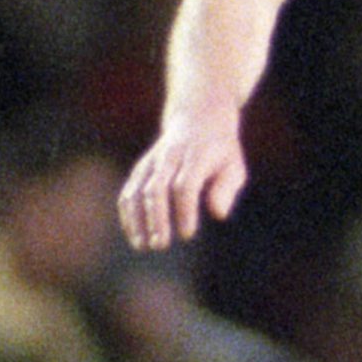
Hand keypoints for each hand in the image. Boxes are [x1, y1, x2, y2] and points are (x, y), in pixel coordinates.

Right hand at [117, 115, 247, 249]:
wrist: (197, 116)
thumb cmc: (220, 149)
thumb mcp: (234, 165)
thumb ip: (227, 188)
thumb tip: (217, 214)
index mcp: (195, 156)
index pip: (185, 186)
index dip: (184, 211)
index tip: (187, 234)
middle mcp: (169, 157)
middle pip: (156, 189)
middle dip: (156, 219)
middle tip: (160, 245)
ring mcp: (151, 162)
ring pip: (137, 190)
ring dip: (136, 219)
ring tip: (142, 246)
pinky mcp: (141, 168)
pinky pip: (129, 191)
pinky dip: (128, 214)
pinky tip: (134, 235)